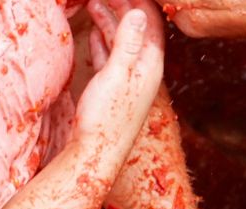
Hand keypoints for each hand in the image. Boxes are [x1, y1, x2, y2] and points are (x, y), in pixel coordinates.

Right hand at [73, 0, 165, 163]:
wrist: (96, 155)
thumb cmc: (107, 118)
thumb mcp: (117, 75)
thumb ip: (128, 43)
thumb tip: (138, 12)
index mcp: (151, 67)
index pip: (152, 24)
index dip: (140, 2)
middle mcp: (144, 72)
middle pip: (137, 29)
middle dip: (123, 6)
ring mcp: (129, 80)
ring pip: (122, 40)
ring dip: (110, 19)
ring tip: (93, 0)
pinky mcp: (114, 88)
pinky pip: (110, 55)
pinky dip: (103, 39)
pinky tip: (93, 30)